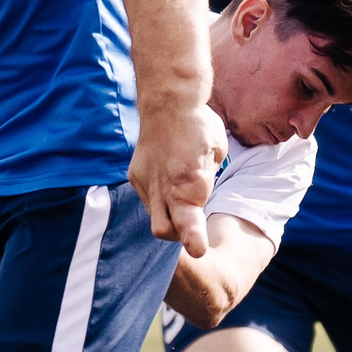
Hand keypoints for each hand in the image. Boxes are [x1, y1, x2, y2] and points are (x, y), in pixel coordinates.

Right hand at [130, 102, 222, 256]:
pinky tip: (167, 180)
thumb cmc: (199, 125)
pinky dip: (159, 198)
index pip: (189, 221)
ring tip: (179, 197)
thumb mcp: (216, 154)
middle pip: (164, 230)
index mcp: (189, 182)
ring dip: (168, 217)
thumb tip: (199, 195)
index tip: (198, 249)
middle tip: (191, 222)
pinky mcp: (135, 176)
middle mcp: (164, 186)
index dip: (193, 239)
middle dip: (179, 234)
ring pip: (153, 217)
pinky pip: (147, 199)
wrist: (168, 102)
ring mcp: (146, 182)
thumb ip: (206, 180)